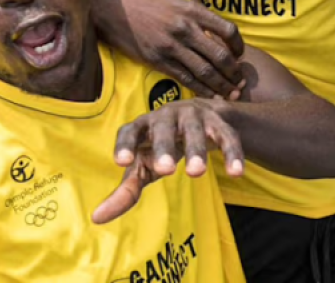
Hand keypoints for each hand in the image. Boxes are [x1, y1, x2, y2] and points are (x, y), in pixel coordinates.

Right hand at [92, 0, 245, 97]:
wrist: (118, 8)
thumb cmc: (153, 5)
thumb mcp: (182, 4)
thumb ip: (202, 19)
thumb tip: (223, 39)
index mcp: (195, 11)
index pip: (228, 30)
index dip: (239, 46)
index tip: (242, 56)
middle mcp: (186, 28)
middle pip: (219, 55)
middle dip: (234, 73)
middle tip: (243, 84)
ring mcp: (172, 46)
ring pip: (204, 71)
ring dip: (221, 85)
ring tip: (232, 95)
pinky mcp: (157, 60)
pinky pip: (185, 78)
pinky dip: (200, 89)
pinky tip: (209, 96)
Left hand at [92, 99, 243, 223]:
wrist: (202, 117)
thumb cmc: (162, 147)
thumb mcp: (143, 166)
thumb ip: (126, 191)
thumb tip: (97, 218)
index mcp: (143, 125)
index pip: (129, 131)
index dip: (125, 144)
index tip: (122, 162)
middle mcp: (167, 115)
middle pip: (163, 128)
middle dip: (164, 147)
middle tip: (165, 170)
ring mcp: (194, 116)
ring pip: (195, 130)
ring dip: (197, 149)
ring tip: (197, 173)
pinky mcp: (218, 120)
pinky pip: (227, 135)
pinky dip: (232, 153)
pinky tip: (236, 172)